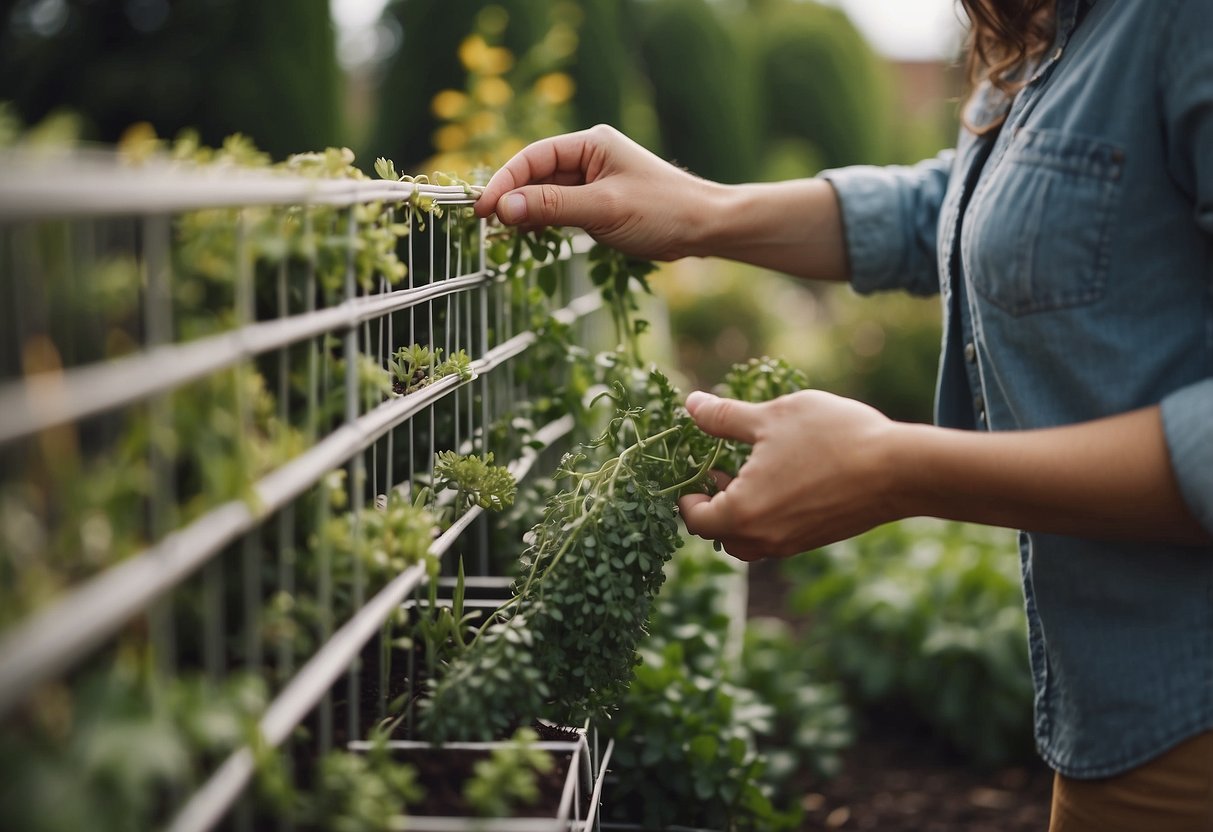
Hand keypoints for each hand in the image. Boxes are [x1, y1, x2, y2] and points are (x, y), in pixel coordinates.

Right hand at [474, 124, 718, 260]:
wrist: (704, 228)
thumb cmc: (662, 211)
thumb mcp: (603, 208)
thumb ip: (553, 207)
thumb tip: (506, 207)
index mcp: (591, 144)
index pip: (534, 157)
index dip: (505, 181)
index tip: (483, 208)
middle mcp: (589, 156)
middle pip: (537, 175)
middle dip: (512, 198)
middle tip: (488, 226)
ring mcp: (594, 180)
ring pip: (547, 194)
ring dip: (527, 212)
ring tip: (505, 235)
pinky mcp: (599, 203)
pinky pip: (562, 209)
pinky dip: (545, 222)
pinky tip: (531, 236)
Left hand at [677, 390, 901, 559]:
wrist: (898, 470)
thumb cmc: (831, 439)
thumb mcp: (771, 417)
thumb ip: (724, 417)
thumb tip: (691, 405)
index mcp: (742, 513)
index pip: (695, 519)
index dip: (687, 494)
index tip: (696, 466)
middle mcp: (764, 539)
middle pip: (719, 534)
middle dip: (712, 504)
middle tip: (718, 468)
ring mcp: (791, 544)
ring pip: (748, 539)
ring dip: (739, 510)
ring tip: (749, 470)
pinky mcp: (815, 540)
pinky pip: (775, 536)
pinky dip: (765, 514)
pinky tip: (783, 477)